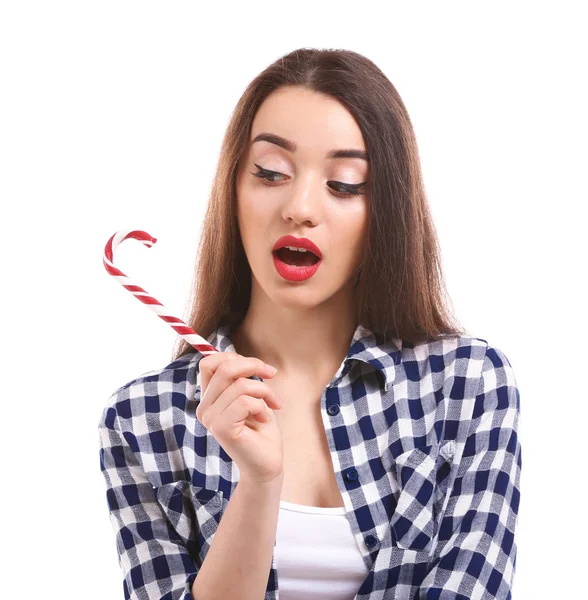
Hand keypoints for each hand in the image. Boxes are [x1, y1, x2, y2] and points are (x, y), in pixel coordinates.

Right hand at [196, 352, 283, 483]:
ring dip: (264, 391)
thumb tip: (240, 357)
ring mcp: (211, 419)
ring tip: (272, 405)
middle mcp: (205, 407)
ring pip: (240, 385)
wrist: (267, 464)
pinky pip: (245, 402)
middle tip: (272, 375)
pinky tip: (265, 419)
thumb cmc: (261, 429)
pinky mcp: (221, 429)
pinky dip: (262, 406)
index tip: (258, 367)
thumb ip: (241, 378)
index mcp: (209, 398)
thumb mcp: (252, 395)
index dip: (234, 356)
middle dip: (254, 365)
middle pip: (224, 367)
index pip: (209, 362)